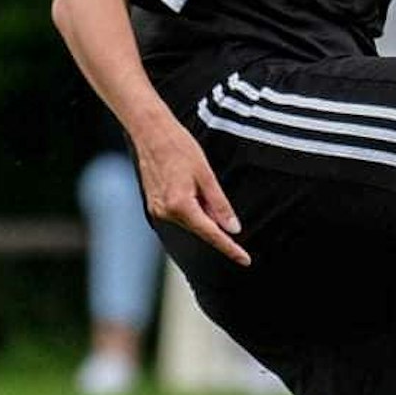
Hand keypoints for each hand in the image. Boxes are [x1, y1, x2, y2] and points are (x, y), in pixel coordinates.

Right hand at [134, 120, 248, 265]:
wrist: (150, 134)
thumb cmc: (180, 149)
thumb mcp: (206, 175)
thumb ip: (219, 205)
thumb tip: (233, 229)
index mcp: (181, 206)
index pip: (211, 234)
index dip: (230, 248)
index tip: (245, 260)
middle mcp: (166, 213)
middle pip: (200, 228)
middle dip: (216, 224)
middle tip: (225, 206)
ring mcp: (157, 210)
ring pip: (190, 222)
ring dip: (204, 214)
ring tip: (201, 184)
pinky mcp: (154, 205)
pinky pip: (180, 215)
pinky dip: (193, 210)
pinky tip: (194, 191)